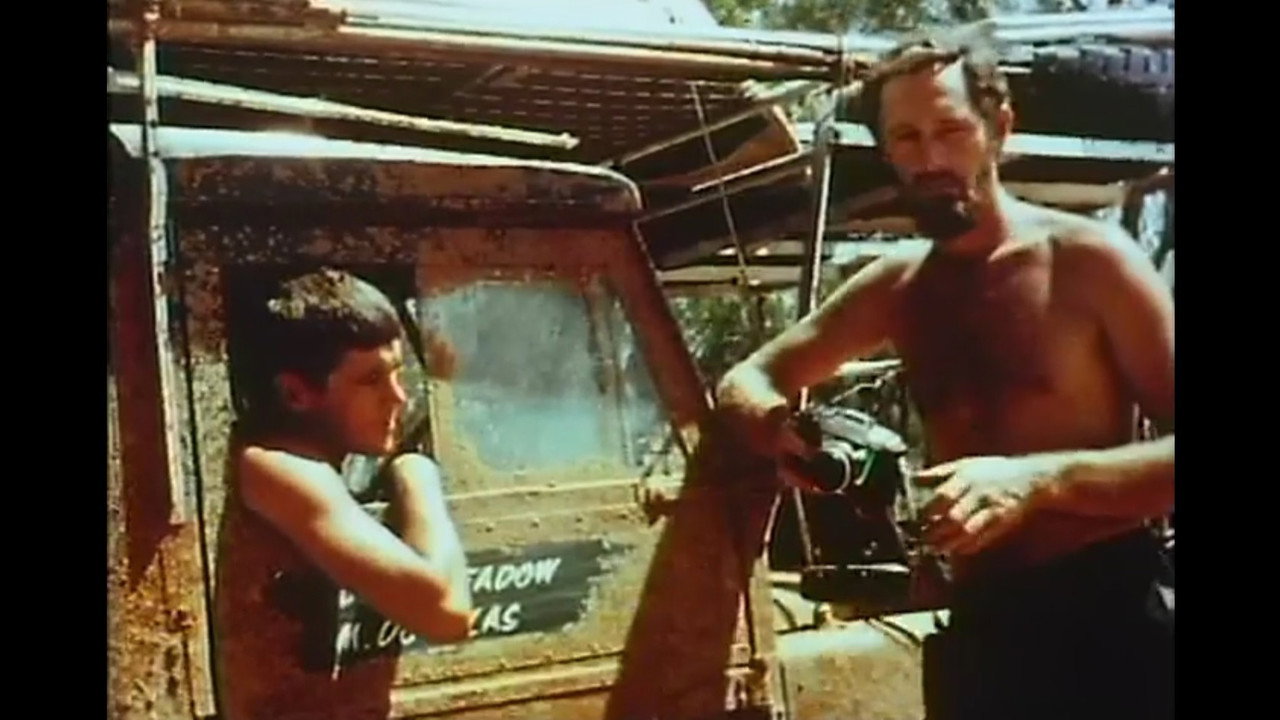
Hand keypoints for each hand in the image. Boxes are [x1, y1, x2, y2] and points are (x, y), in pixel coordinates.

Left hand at [913, 456, 1052, 556]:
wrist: (1030, 477)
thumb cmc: (992, 470)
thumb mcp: (964, 464)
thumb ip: (938, 473)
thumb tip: (912, 478)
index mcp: (966, 477)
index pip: (943, 495)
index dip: (928, 509)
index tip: (916, 518)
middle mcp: (979, 493)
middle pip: (954, 516)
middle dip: (935, 531)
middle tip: (922, 539)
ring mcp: (992, 508)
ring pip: (968, 531)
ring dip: (949, 543)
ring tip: (935, 549)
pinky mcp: (1003, 522)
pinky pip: (984, 538)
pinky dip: (969, 546)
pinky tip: (957, 550)